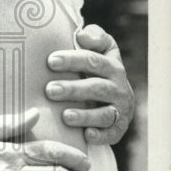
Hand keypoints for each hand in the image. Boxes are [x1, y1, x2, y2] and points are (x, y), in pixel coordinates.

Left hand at [47, 24, 133, 144]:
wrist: (119, 100)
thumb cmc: (99, 71)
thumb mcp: (102, 50)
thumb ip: (95, 38)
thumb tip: (82, 35)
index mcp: (112, 66)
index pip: (93, 60)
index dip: (73, 60)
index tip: (50, 61)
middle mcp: (118, 88)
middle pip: (96, 87)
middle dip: (73, 89)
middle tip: (50, 90)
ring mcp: (120, 109)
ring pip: (104, 113)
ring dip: (85, 115)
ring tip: (65, 116)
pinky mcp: (118, 128)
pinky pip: (112, 133)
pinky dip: (100, 135)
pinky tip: (86, 135)